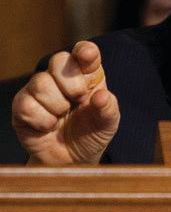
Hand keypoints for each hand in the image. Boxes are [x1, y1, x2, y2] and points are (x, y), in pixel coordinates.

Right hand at [12, 41, 119, 164]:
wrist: (72, 160)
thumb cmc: (92, 134)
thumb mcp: (108, 123)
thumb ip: (108, 109)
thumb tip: (102, 97)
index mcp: (88, 75)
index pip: (84, 52)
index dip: (84, 51)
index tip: (87, 55)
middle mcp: (62, 77)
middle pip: (59, 59)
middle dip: (72, 84)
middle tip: (78, 101)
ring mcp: (39, 90)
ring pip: (41, 82)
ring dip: (57, 105)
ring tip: (62, 117)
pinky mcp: (22, 107)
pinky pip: (26, 105)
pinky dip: (42, 120)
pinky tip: (48, 127)